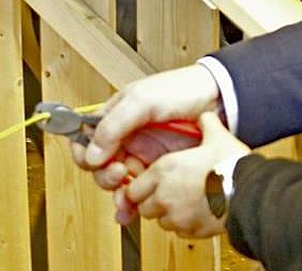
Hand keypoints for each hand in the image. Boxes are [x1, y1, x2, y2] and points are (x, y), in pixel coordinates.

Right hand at [70, 64, 221, 190]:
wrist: (218, 99)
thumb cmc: (182, 90)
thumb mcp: (143, 100)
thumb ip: (115, 124)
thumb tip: (91, 154)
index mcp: (116, 117)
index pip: (86, 138)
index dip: (83, 152)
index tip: (92, 160)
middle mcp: (126, 137)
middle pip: (99, 165)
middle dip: (104, 175)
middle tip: (119, 173)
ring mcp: (143, 154)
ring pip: (117, 182)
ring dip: (116, 193)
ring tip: (127, 193)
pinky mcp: (159, 169)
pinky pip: (139, 190)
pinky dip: (131, 203)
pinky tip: (129, 211)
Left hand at [124, 112, 249, 237]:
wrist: (249, 192)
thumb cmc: (233, 166)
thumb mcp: (218, 136)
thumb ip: (206, 124)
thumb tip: (205, 118)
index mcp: (165, 171)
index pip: (133, 189)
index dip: (141, 186)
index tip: (150, 184)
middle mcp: (165, 196)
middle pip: (144, 208)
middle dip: (153, 202)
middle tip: (168, 193)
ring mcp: (178, 217)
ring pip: (160, 221)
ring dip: (168, 214)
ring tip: (184, 203)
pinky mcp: (191, 231)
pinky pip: (179, 232)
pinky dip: (185, 225)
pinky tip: (197, 212)